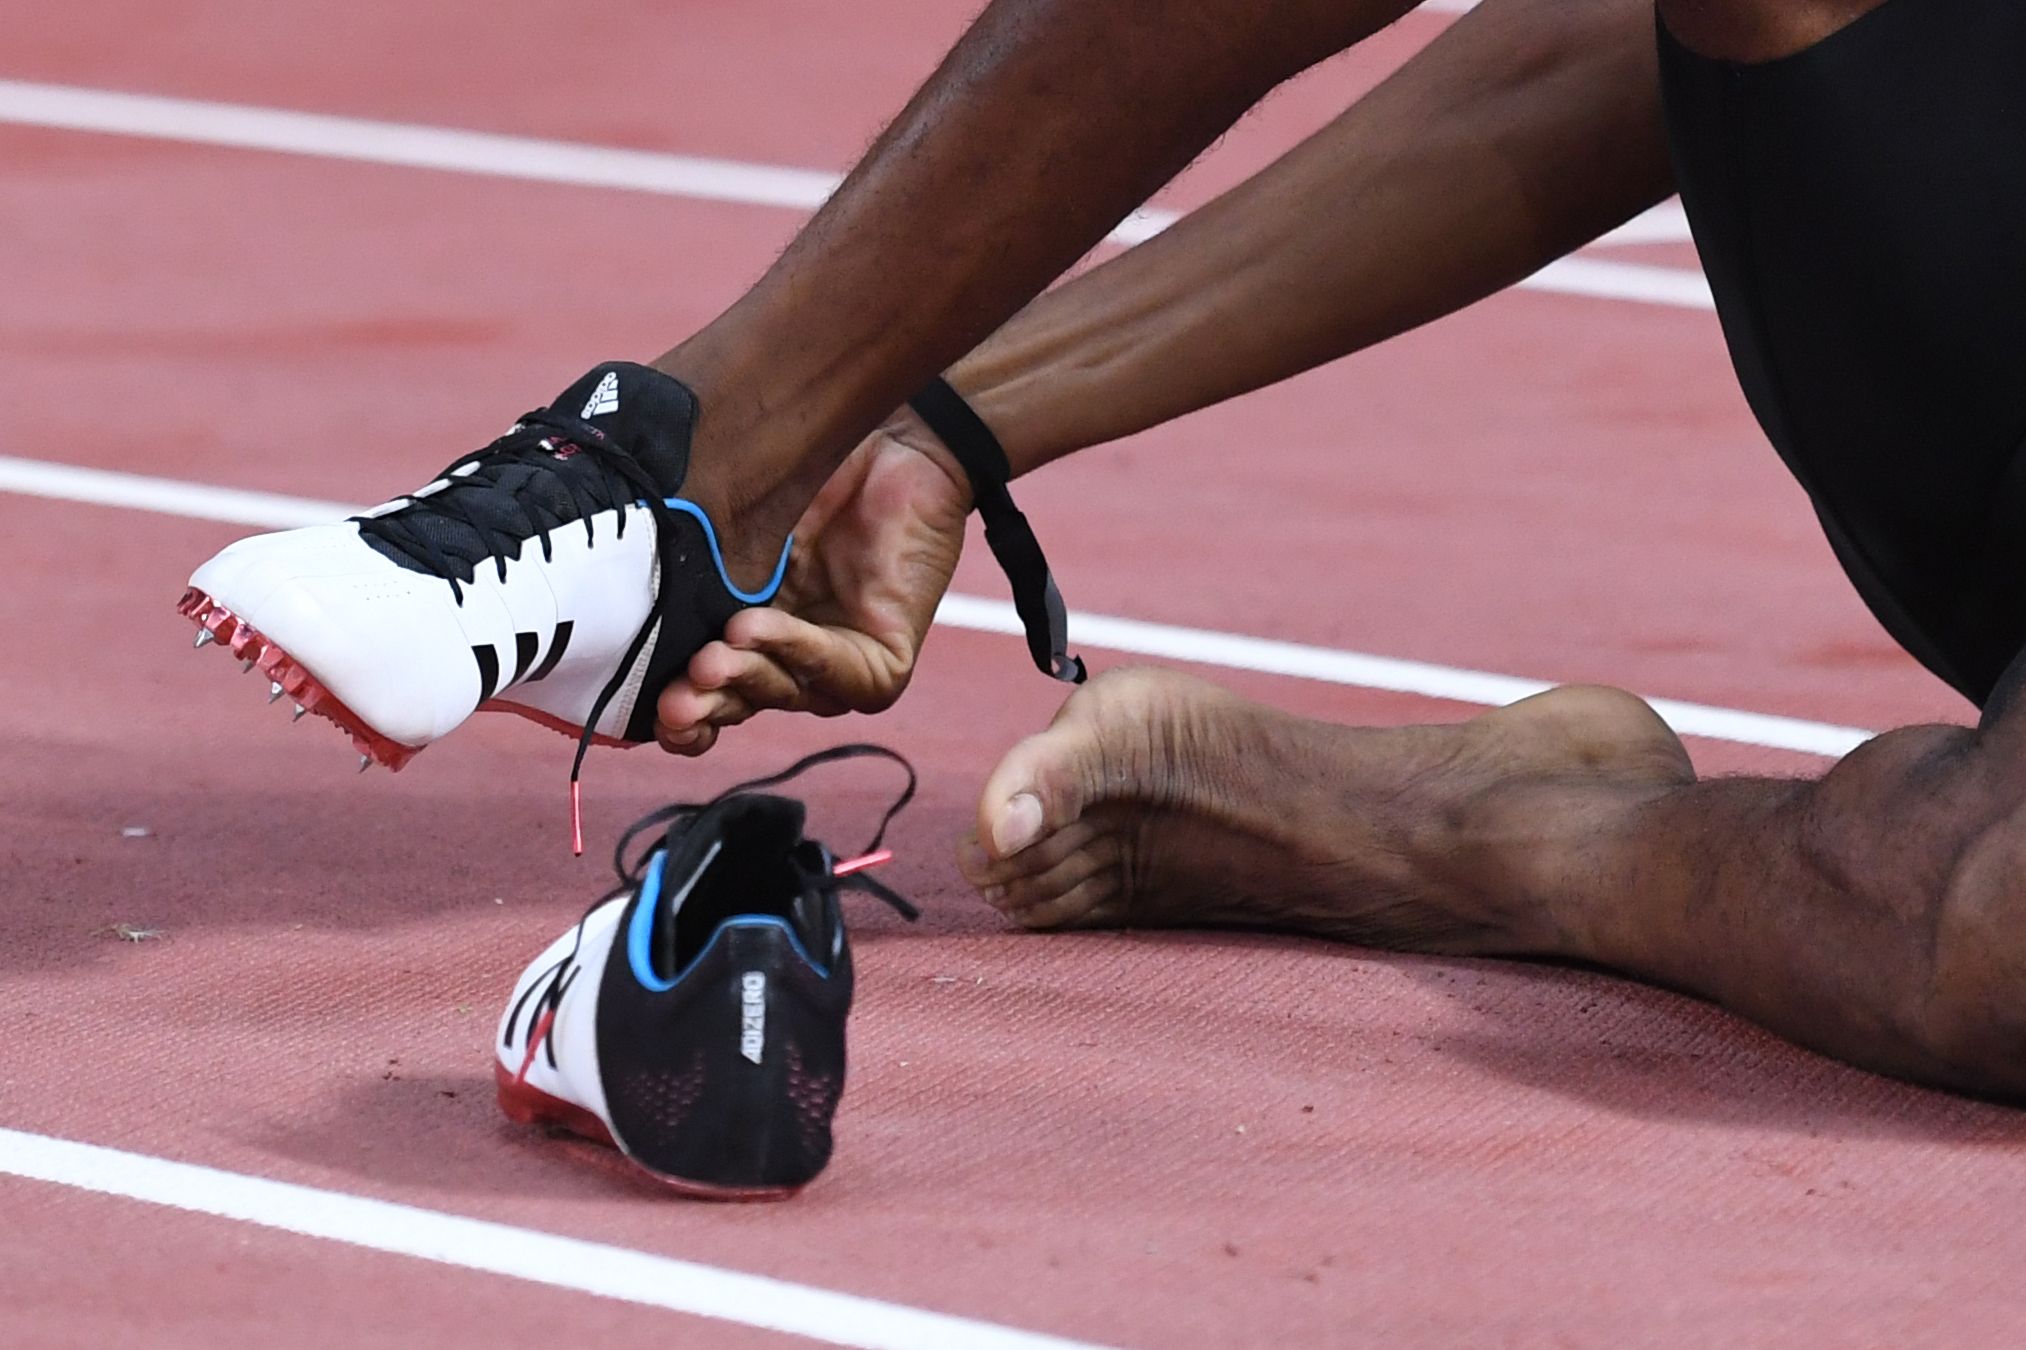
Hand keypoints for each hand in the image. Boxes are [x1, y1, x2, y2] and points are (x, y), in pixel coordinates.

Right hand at [655, 408, 970, 755]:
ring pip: (781, 692)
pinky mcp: (882, 664)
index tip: (637, 706)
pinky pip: (836, 672)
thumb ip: (694, 557)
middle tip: (671, 700)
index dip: (670, 709)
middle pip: (734, 702)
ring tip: (709, 661)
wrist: (900, 444)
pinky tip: (757, 627)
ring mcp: (833, 665)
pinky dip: (796, 650)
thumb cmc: (816, 469)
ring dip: (742, 679)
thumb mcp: (737, 516)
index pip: (699, 689)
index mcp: (740, 629)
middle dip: (699, 706)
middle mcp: (783, 656)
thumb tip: (613, 587)